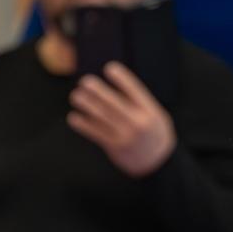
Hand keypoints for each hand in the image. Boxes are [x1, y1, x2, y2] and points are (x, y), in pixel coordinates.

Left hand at [68, 62, 176, 177]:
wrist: (158, 163)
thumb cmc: (154, 133)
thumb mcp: (156, 115)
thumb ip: (140, 102)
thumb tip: (118, 83)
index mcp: (150, 111)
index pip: (135, 91)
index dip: (122, 79)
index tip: (109, 68)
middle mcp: (137, 123)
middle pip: (114, 103)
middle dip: (98, 91)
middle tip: (85, 81)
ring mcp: (125, 136)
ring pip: (102, 117)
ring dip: (87, 105)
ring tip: (76, 96)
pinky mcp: (114, 147)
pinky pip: (96, 133)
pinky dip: (83, 125)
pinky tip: (73, 118)